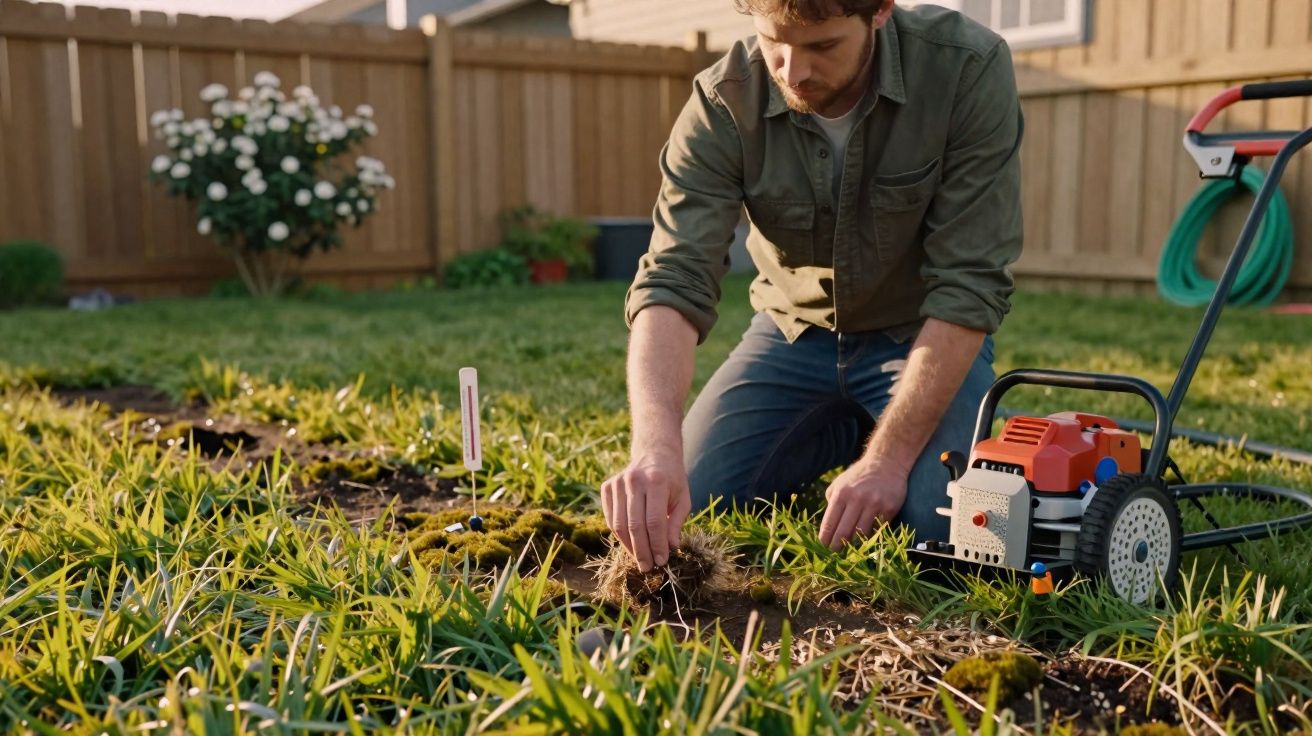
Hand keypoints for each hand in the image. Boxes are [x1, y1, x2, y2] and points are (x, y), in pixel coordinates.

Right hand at [600, 453, 690, 571]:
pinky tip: (630, 545)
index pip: (655, 522)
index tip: (662, 561)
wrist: (654, 454)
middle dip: (642, 551)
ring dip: (629, 547)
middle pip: (635, 525)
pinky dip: (619, 535)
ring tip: (639, 560)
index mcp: (657, 481)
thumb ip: (676, 523)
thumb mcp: (683, 499)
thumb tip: (670, 548)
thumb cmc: (672, 480)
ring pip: (619, 524)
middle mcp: (634, 480)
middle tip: (648, 567)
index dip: (657, 545)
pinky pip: (610, 518)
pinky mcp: (607, 486)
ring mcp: (617, 482)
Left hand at [818, 460, 907, 549]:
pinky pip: (879, 529)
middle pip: (844, 532)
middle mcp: (857, 499)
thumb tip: (828, 525)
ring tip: (849, 550)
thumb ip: (832, 501)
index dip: (825, 538)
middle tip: (834, 555)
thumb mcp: (839, 483)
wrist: (886, 463)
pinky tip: (868, 540)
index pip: (830, 522)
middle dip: (837, 546)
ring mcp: (874, 504)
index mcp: (841, 493)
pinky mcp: (889, 508)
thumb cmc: (859, 476)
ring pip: (862, 533)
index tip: (821, 548)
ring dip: (855, 544)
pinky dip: (873, 535)